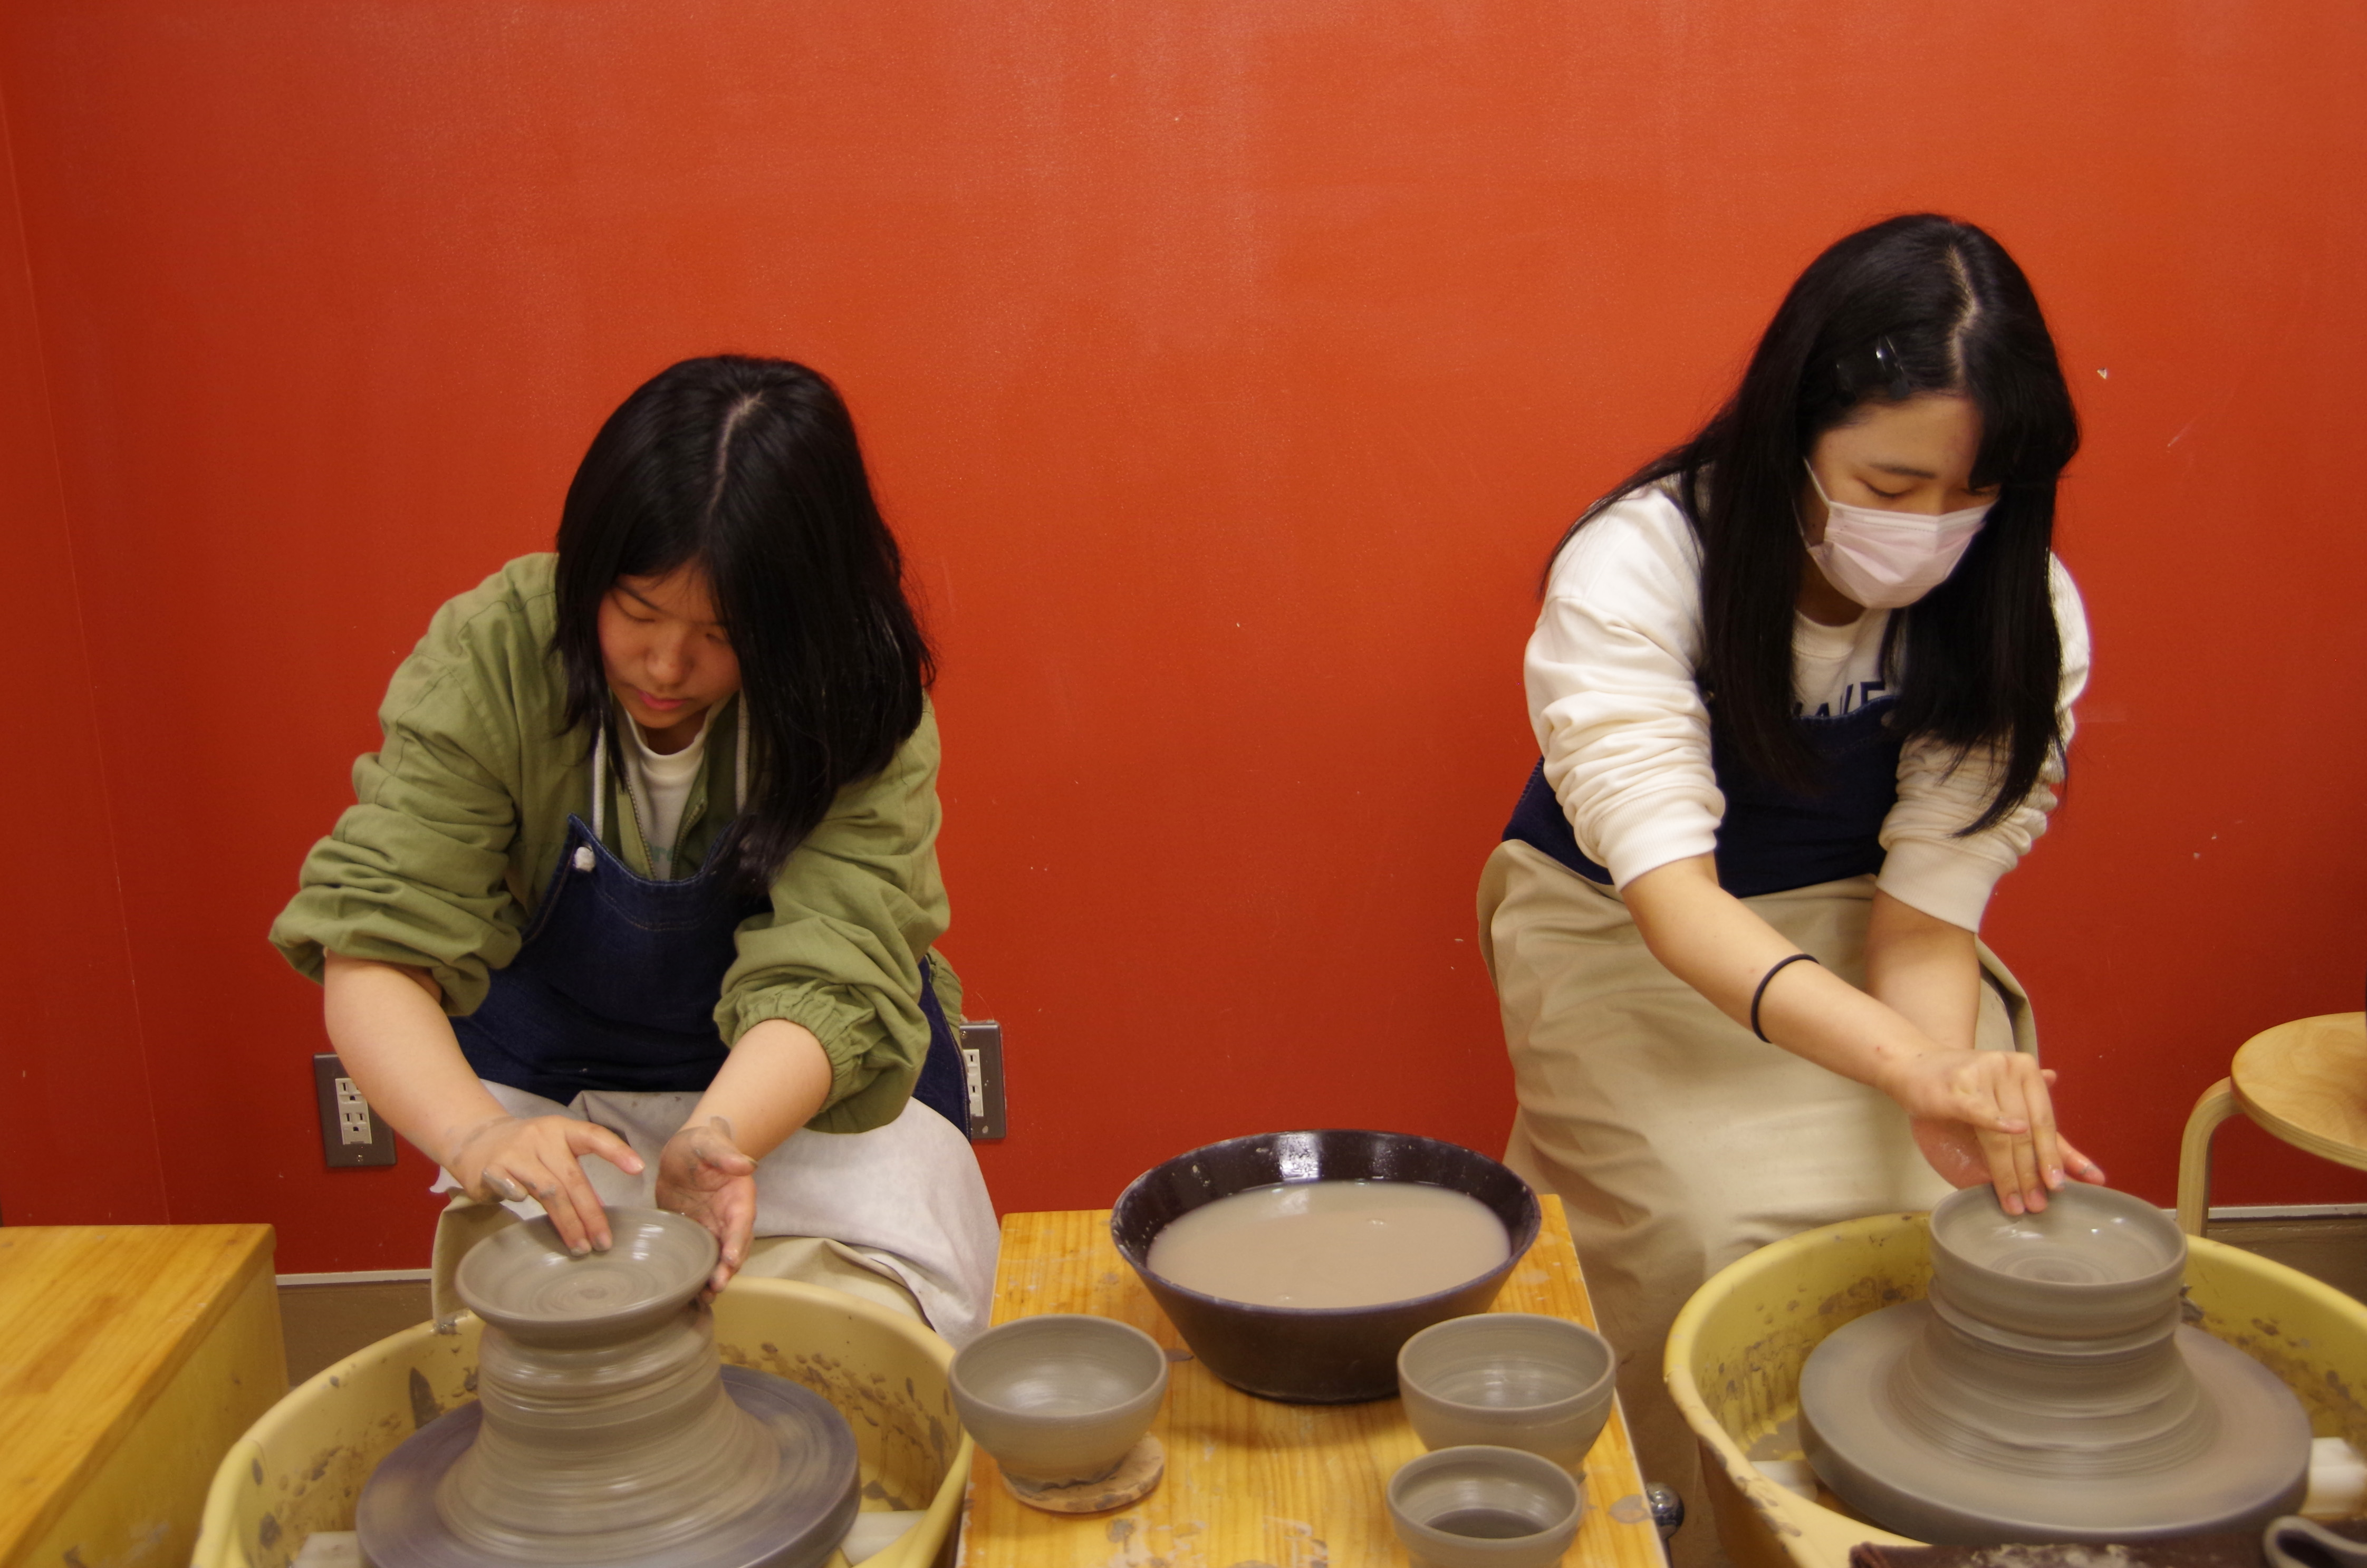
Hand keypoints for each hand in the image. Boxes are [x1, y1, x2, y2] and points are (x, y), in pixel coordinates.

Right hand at [445, 1114, 643, 1254]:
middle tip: (603, 1242)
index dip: (616, 1151)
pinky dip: (518, 1196)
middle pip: (572, 1178)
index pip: (594, 1136)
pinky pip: (509, 1185)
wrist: (475, 1140)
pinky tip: (526, 1207)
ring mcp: (515, 1152)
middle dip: (590, 1214)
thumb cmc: (526, 1150)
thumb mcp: (554, 1151)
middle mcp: (540, 1137)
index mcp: (561, 1130)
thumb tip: (599, 1209)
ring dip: (566, 1221)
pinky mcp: (491, 1168)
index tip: (638, 1169)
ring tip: (580, 1246)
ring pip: (547, 1189)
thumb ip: (574, 1175)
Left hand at [657, 1116, 757, 1297]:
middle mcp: (729, 1219)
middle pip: (734, 1248)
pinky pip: (699, 1259)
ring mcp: (712, 1229)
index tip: (730, 1258)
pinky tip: (688, 1294)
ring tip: (703, 1297)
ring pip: (718, 1259)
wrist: (684, 1153)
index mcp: (738, 1198)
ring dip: (713, 1278)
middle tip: (715, 1286)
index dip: (737, 1241)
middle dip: (727, 1269)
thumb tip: (748, 1165)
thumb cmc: (700, 1144)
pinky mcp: (694, 1236)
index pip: (741, 1223)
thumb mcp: (709, 1144)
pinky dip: (697, 1276)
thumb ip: (726, 1156)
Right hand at [1884, 1057, 2104, 1213]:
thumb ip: (2037, 1128)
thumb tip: (2079, 1165)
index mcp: (2025, 1071)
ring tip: (2016, 1201)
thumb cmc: (1958, 1086)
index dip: (2057, 1156)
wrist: (1911, 1064)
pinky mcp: (1957, 1087)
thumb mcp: (2002, 1104)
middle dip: (2032, 1173)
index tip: (2062, 1186)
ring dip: (2011, 1172)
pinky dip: (1999, 1123)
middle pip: (2028, 1132)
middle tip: (2037, 1204)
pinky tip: (2013, 1133)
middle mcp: (2009, 1069)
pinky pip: (1982, 1111)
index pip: (2047, 1121)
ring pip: (2005, 1135)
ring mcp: (1984, 1075)